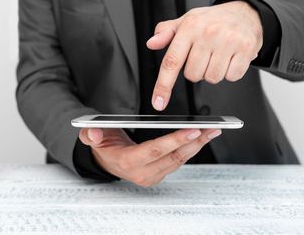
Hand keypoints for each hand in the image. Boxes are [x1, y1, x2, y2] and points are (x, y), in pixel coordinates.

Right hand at [79, 128, 221, 186]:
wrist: (107, 160)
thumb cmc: (104, 145)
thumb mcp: (92, 136)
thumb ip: (91, 134)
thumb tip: (94, 133)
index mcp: (127, 162)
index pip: (155, 150)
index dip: (175, 141)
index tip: (192, 130)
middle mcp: (142, 172)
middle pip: (173, 156)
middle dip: (194, 141)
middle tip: (211, 128)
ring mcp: (153, 175)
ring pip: (180, 160)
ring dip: (197, 145)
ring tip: (212, 130)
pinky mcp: (160, 173)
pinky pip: (179, 161)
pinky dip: (192, 148)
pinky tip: (202, 137)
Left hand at [147, 1, 262, 110]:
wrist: (245, 12)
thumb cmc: (213, 20)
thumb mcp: (186, 21)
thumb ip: (166, 33)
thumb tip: (152, 43)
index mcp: (190, 26)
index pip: (172, 61)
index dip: (163, 85)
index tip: (158, 102)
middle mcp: (208, 32)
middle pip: (193, 75)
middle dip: (197, 70)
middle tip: (204, 55)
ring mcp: (228, 40)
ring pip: (212, 78)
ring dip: (214, 72)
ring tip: (218, 55)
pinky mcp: (245, 48)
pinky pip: (232, 76)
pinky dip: (230, 72)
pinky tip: (231, 58)